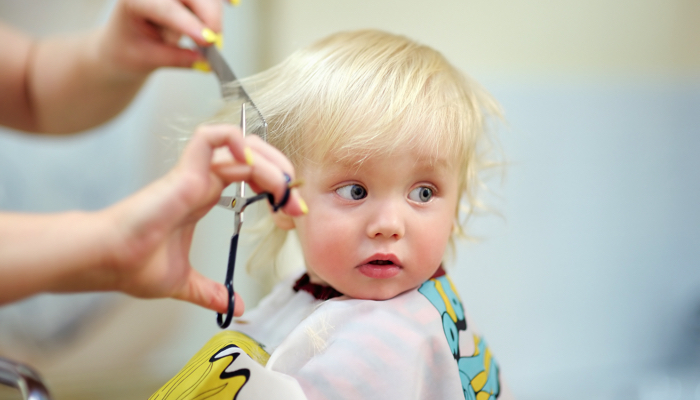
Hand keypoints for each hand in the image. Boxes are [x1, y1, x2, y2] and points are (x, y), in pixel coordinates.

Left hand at [99, 0, 227, 77]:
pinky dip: (221, 0)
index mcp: (135, 0)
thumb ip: (177, 59)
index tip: (209, 41)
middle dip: (209, 17)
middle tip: (215, 45)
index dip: (190, 24)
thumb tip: (207, 64)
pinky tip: (233, 3)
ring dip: (211, 16)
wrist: (122, 44)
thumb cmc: (128, 51)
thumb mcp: (147, 60)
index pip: (166, 9)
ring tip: (207, 40)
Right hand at [103, 124, 305, 314]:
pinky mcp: (184, 172)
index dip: (275, 187)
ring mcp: (193, 174)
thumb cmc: (134, 265)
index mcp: (203, 197)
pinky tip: (253, 162)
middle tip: (296, 201)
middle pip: (251, 157)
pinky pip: (211, 138)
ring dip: (270, 161)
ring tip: (283, 188)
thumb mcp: (185, 283)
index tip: (292, 211)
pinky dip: (236, 140)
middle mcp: (201, 181)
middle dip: (281, 172)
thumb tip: (235, 305)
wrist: (108, 261)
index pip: (249, 176)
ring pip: (239, 146)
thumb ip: (210, 292)